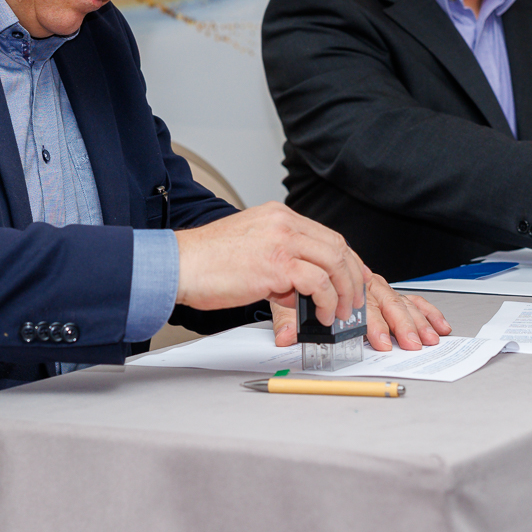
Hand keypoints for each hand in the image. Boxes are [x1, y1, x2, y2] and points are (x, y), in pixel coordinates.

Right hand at [175, 202, 364, 325]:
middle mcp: (283, 223)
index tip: (351, 280)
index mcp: (278, 216)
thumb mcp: (250, 248)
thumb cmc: (205, 261)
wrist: (179, 264)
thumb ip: (278, 260)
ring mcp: (282, 241)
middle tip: (352, 300)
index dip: (345, 261)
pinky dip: (326, 301)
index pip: (325, 236)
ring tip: (338, 313)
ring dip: (343, 292)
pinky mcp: (277, 265)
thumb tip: (296, 286)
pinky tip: (320, 315)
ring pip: (335, 262)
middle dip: (351, 278)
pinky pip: (318, 283)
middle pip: (337, 247)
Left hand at [270, 269, 451, 351]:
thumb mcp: (284, 297)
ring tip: (429, 337)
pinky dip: (424, 309)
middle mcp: (358, 282)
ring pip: (398, 298)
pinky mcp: (381, 287)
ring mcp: (372, 284)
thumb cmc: (290, 273)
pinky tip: (436, 322)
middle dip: (400, 322)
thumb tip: (287, 337)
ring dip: (416, 319)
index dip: (372, 324)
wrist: (288, 251)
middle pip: (384, 300)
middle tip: (410, 341)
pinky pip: (406, 297)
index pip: (360, 303)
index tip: (380, 341)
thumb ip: (289, 316)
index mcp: (339, 280)